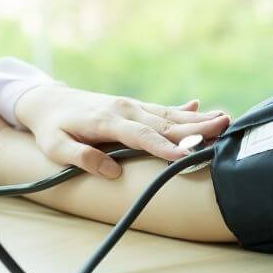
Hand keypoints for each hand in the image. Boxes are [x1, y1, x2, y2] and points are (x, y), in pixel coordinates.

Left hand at [15, 84, 230, 178]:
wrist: (46, 101)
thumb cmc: (50, 127)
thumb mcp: (55, 147)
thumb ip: (81, 157)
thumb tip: (112, 172)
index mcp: (105, 121)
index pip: (140, 136)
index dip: (163, 146)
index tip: (186, 155)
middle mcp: (123, 110)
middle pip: (162, 123)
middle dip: (194, 126)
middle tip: (225, 127)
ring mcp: (129, 106)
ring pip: (167, 114)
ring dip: (196, 118)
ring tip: (225, 118)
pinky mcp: (132, 107)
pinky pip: (161, 109)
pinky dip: (182, 109)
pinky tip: (201, 107)